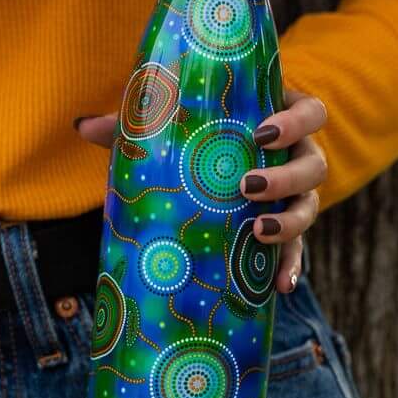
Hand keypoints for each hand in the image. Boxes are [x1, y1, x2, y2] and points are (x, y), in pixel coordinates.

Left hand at [73, 84, 328, 293]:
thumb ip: (132, 123)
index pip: (309, 111)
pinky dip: (290, 266)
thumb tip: (81, 125)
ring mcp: (295, 194)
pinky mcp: (288, 228)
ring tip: (257, 232)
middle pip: (316, 162)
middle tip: (247, 186)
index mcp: (275, 117)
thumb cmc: (194, 135)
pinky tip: (278, 286)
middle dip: (287, 176)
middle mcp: (295, 155)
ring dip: (291, 221)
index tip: (261, 134)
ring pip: (312, 205)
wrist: (209, 171)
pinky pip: (298, 249)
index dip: (294, 121)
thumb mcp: (170, 127)